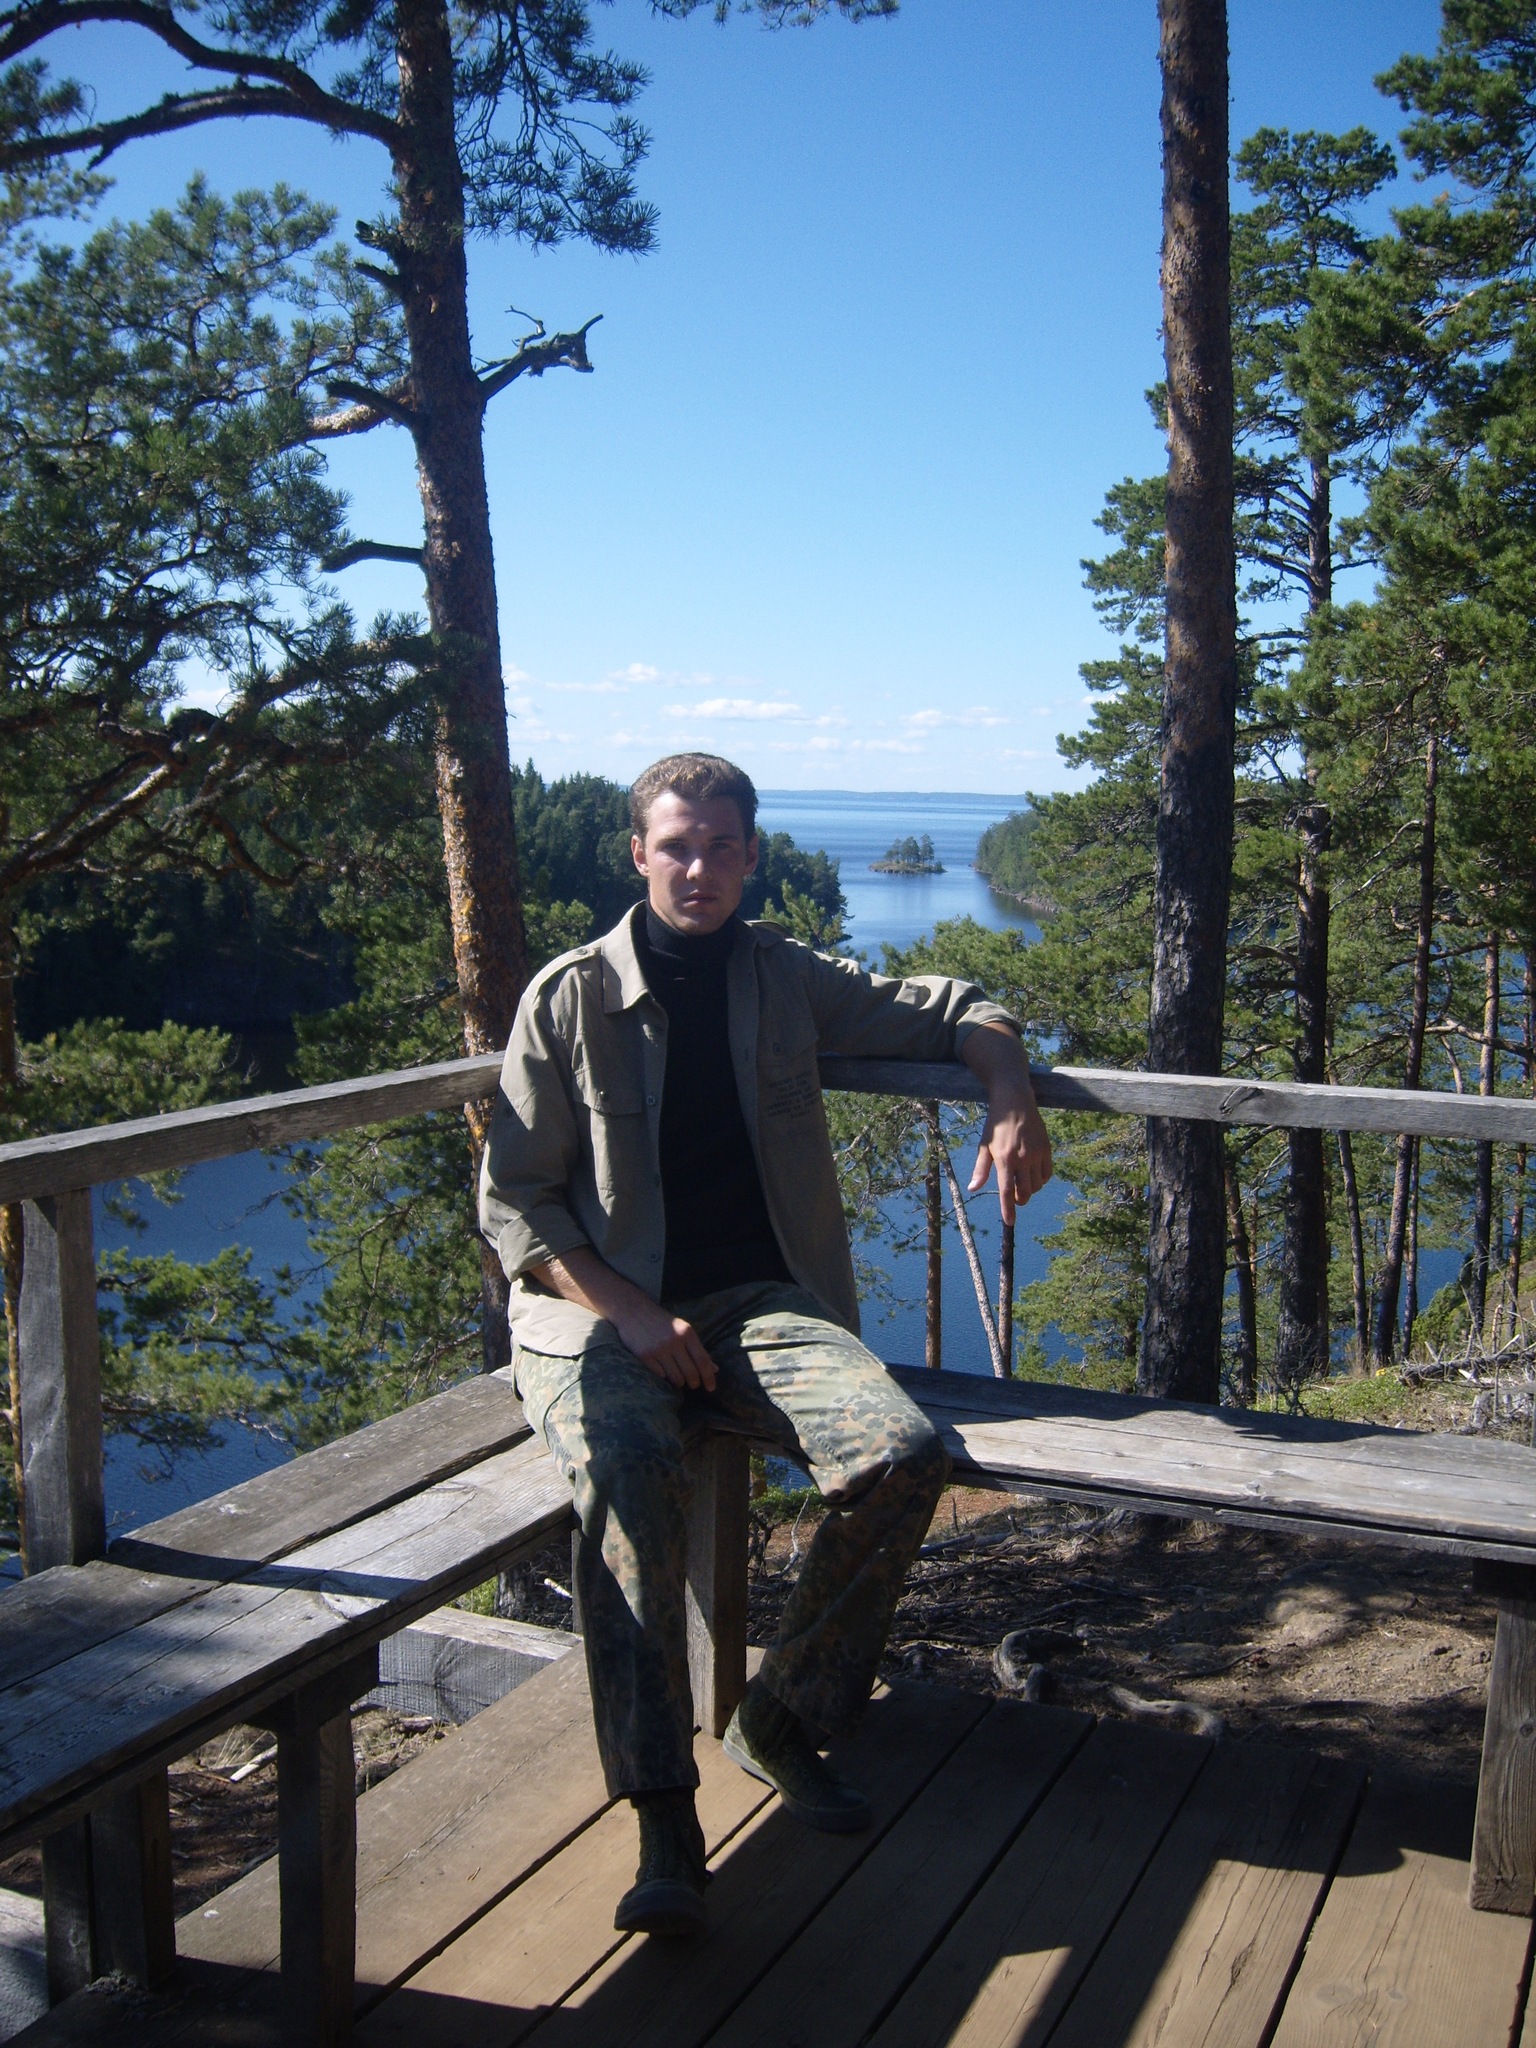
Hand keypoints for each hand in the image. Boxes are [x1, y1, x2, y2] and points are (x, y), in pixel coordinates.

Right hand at [609, 1296, 718, 1392]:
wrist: (634, 1310)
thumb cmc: (662, 1322)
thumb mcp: (683, 1330)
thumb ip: (698, 1349)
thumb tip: (715, 1369)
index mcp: (687, 1333)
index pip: (703, 1361)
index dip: (709, 1377)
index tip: (711, 1388)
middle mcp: (674, 1341)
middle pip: (690, 1372)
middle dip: (694, 1383)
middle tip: (693, 1385)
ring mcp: (659, 1349)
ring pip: (676, 1377)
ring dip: (679, 1382)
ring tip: (678, 1378)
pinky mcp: (644, 1355)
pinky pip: (660, 1375)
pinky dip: (664, 1376)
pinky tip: (663, 1371)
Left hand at [968, 1086, 1052, 1225]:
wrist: (1015, 1101)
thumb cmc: (996, 1125)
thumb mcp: (984, 1146)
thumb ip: (980, 1169)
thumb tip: (973, 1188)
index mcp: (1004, 1159)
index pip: (1006, 1191)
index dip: (1008, 1209)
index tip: (1009, 1222)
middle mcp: (1022, 1158)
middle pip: (1025, 1192)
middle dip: (1019, 1200)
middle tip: (1014, 1198)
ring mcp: (1037, 1154)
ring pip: (1037, 1185)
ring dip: (1029, 1190)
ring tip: (1021, 1183)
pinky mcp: (1047, 1148)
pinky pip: (1047, 1174)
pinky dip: (1041, 1180)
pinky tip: (1032, 1176)